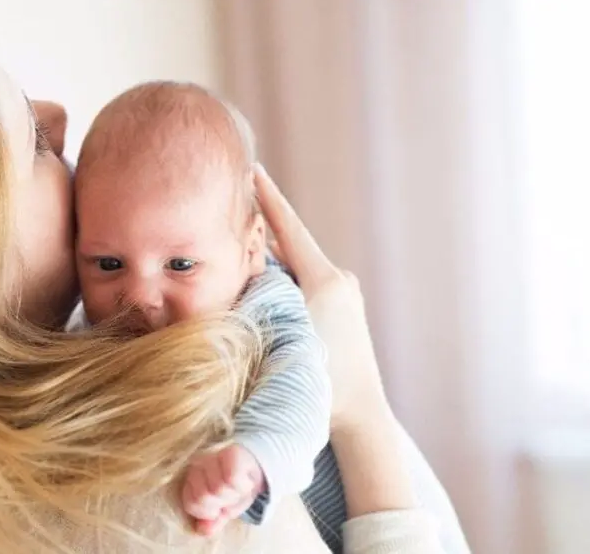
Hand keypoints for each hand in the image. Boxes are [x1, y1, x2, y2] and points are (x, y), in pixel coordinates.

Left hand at [181, 444, 265, 535]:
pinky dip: (241, 485)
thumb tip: (203, 531)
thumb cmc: (234, 489)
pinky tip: (245, 482)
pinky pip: (232, 478)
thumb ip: (212, 521)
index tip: (218, 507)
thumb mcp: (223, 508)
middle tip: (230, 497)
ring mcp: (212, 457)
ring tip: (238, 489)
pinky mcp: (231, 453)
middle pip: (203, 497)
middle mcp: (198, 465)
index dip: (207, 512)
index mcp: (191, 480)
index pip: (191, 504)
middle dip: (220, 504)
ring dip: (233, 495)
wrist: (253, 465)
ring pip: (218, 489)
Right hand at [253, 164, 390, 431]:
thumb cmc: (320, 387)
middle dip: (259, 232)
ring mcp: (344, 296)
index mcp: (325, 280)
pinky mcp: (343, 313)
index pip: (289, 228)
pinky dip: (280, 283)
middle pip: (289, 247)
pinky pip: (303, 286)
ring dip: (267, 263)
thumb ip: (259, 302)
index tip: (251, 169)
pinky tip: (258, 291)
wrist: (361, 420)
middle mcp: (339, 281)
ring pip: (295, 269)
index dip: (267, 198)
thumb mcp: (282, 338)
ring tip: (235, 253)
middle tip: (228, 213)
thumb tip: (236, 273)